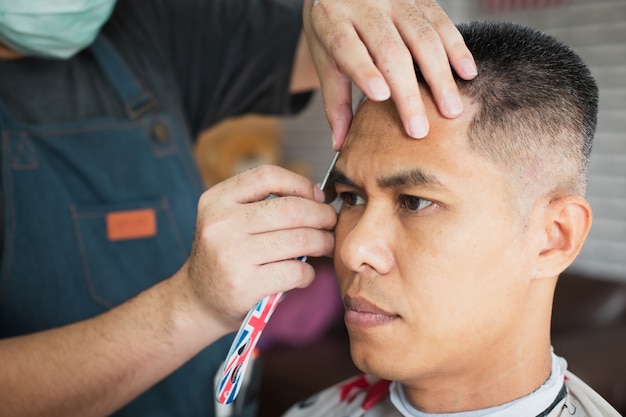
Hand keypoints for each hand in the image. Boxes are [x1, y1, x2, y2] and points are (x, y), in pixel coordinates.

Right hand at [183, 165, 336, 330]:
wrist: (196, 301)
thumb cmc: (225, 256)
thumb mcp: (227, 220)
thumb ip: (261, 205)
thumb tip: (318, 198)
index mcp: (216, 200)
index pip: (267, 176)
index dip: (300, 184)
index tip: (317, 196)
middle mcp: (220, 224)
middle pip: (290, 209)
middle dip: (321, 215)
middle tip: (331, 222)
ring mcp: (231, 255)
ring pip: (299, 240)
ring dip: (322, 242)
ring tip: (326, 245)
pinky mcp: (244, 285)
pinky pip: (295, 271)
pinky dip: (308, 273)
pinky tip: (304, 274)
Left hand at [303, 0, 477, 148]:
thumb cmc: (333, 26)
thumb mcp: (325, 58)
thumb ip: (335, 101)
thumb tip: (340, 145)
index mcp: (332, 20)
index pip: (347, 47)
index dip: (365, 72)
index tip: (380, 97)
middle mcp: (364, 4)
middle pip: (389, 50)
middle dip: (407, 92)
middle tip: (420, 129)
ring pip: (422, 36)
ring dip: (439, 76)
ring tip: (451, 109)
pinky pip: (441, 21)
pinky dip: (457, 48)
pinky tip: (468, 72)